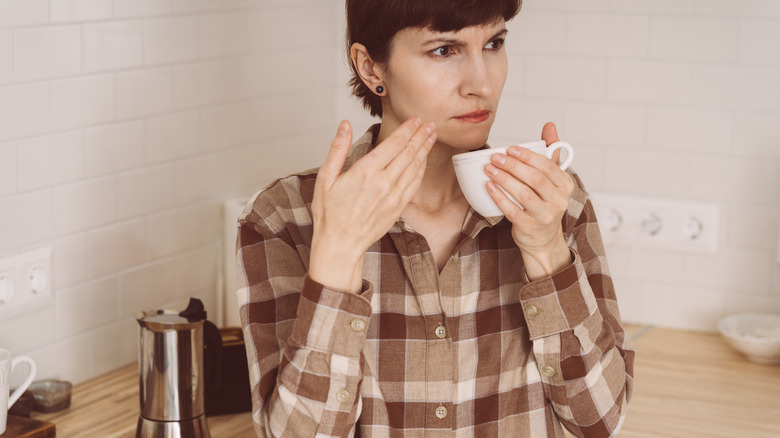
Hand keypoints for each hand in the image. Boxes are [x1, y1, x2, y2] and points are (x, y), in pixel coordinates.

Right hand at [309, 118, 436, 291]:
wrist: (340, 244)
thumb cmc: (330, 213)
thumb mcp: (325, 178)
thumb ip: (337, 149)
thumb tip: (344, 125)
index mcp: (365, 172)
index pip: (393, 144)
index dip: (407, 130)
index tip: (416, 120)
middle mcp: (383, 183)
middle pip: (408, 153)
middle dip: (421, 136)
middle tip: (430, 123)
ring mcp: (393, 196)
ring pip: (415, 167)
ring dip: (424, 150)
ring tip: (431, 136)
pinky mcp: (398, 207)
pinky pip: (414, 184)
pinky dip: (421, 169)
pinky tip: (423, 161)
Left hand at [484, 122, 573, 278]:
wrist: (543, 239)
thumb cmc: (545, 203)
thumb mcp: (552, 179)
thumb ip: (550, 152)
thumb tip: (550, 126)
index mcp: (566, 185)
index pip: (548, 166)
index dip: (528, 156)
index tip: (510, 149)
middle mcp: (559, 201)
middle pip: (535, 179)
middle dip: (513, 166)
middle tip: (495, 157)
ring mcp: (545, 216)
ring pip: (524, 194)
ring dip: (504, 179)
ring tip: (489, 169)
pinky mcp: (530, 227)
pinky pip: (513, 210)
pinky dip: (500, 197)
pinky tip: (489, 187)